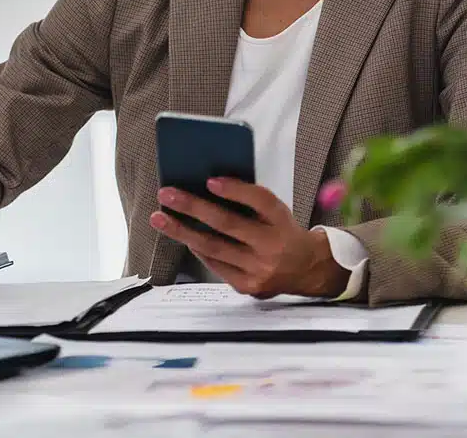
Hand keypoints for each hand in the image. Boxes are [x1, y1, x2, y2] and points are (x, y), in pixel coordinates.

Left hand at [149, 179, 346, 298]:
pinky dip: (197, 249)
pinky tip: (182, 236)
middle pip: (228, 224)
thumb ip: (249, 200)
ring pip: (213, 247)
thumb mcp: (275, 211)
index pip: (260, 201)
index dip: (235, 191)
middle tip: (167, 194)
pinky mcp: (247, 286)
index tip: (210, 180)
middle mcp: (272, 246)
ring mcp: (259, 270)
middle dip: (193, 207)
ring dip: (182, 231)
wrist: (307, 268)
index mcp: (281, 220)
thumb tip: (206, 186)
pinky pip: (215, 264)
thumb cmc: (282, 231)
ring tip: (159, 217)